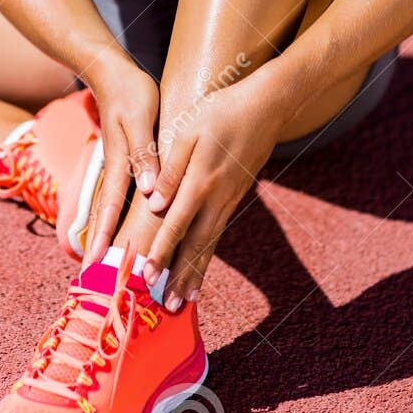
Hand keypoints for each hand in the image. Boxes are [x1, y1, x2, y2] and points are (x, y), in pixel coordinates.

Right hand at [83, 51, 160, 262]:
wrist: (112, 73)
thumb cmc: (131, 93)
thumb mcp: (141, 118)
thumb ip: (144, 153)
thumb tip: (147, 191)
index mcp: (121, 162)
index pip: (113, 206)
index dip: (107, 234)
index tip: (98, 261)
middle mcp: (117, 169)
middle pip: (107, 213)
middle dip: (99, 243)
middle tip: (90, 274)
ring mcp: (118, 166)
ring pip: (111, 207)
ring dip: (106, 232)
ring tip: (99, 259)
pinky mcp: (123, 161)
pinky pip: (118, 194)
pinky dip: (114, 215)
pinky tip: (116, 227)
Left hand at [141, 74, 285, 308]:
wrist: (265, 105)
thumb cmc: (220, 111)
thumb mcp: (189, 131)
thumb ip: (171, 169)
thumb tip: (155, 203)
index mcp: (200, 182)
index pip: (176, 224)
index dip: (161, 252)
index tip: (147, 277)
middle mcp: (216, 198)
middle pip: (195, 245)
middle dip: (179, 277)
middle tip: (167, 306)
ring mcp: (228, 200)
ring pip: (209, 243)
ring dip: (196, 273)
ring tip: (184, 301)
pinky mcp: (234, 197)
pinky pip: (218, 233)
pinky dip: (208, 255)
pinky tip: (201, 267)